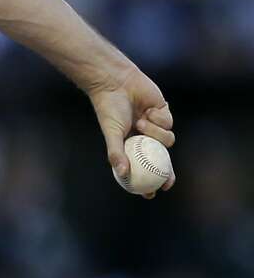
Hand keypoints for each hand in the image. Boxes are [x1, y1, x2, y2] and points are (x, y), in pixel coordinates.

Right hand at [87, 65, 174, 197]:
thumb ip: (116, 154)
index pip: (142, 168)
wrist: (116, 83)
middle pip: (161, 161)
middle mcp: (144, 138)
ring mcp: (156, 126)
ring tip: (141, 123)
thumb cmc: (109, 109)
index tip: (151, 194)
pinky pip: (169, 124)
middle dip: (166, 174)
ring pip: (167, 141)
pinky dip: (159, 120)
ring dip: (156, 134)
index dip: (148, 183)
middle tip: (168, 182)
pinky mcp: (164, 113)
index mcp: (131, 145)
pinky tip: (148, 111)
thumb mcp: (112, 134)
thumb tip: (122, 174)